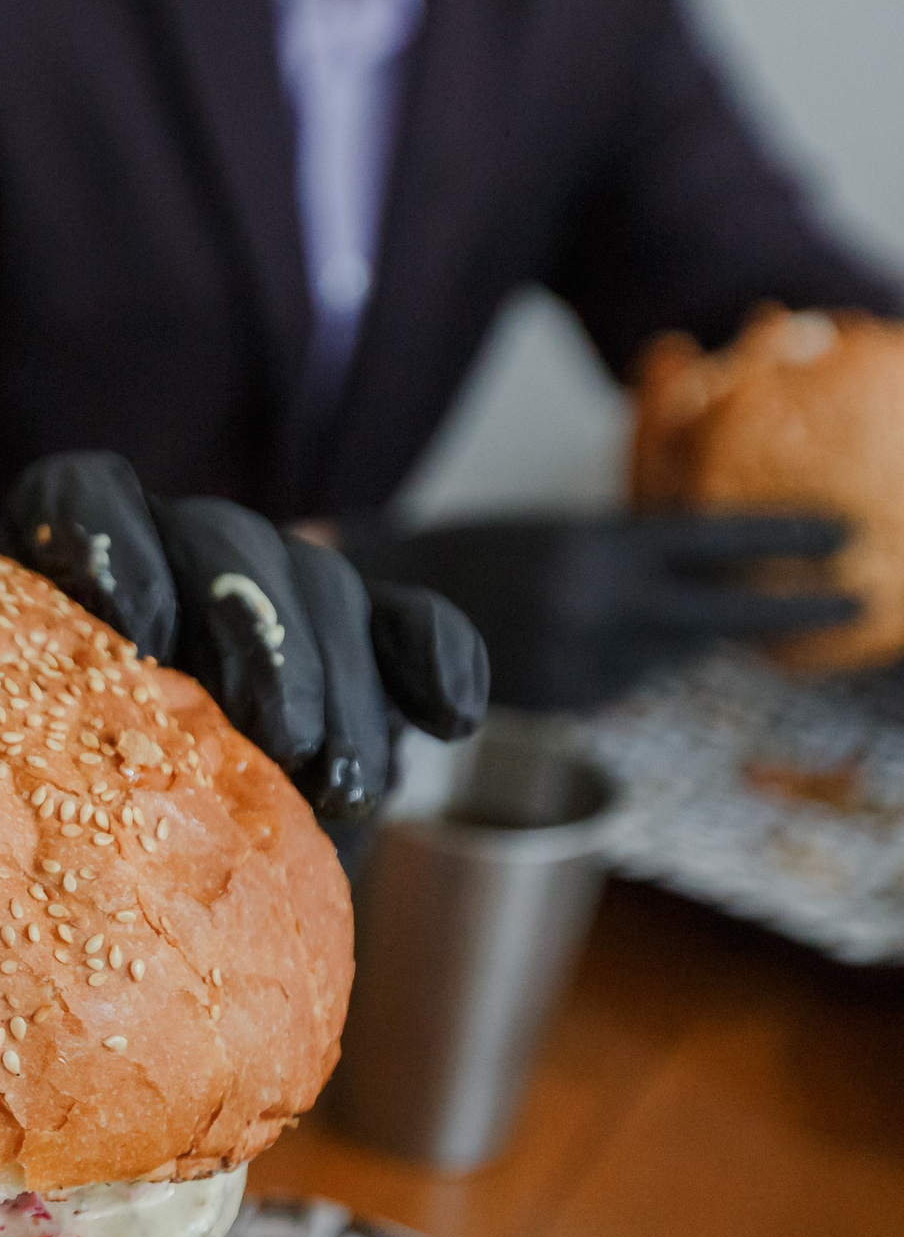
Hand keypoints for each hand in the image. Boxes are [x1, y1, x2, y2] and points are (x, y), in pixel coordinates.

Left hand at [6, 452, 488, 824]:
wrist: (194, 878)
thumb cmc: (92, 830)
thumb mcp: (62, 791)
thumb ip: (49, 747)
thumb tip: (21, 783)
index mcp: (77, 573)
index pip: (78, 494)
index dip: (101, 539)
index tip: (127, 623)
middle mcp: (175, 553)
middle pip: (221, 540)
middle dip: (258, 639)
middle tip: (274, 738)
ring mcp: (275, 584)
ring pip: (318, 584)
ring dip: (337, 685)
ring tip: (337, 786)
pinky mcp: (369, 631)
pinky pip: (414, 621)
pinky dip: (438, 662)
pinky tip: (449, 720)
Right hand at [338, 513, 859, 709]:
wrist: (381, 602)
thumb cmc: (479, 554)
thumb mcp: (564, 535)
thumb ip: (634, 556)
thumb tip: (721, 583)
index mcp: (598, 549)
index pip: (715, 540)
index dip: (787, 540)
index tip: (848, 534)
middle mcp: (599, 608)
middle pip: (720, 611)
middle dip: (793, 606)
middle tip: (857, 596)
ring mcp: (583, 661)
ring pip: (669, 651)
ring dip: (667, 633)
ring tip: (600, 608)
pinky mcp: (565, 701)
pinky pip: (624, 681)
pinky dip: (616, 662)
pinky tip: (563, 643)